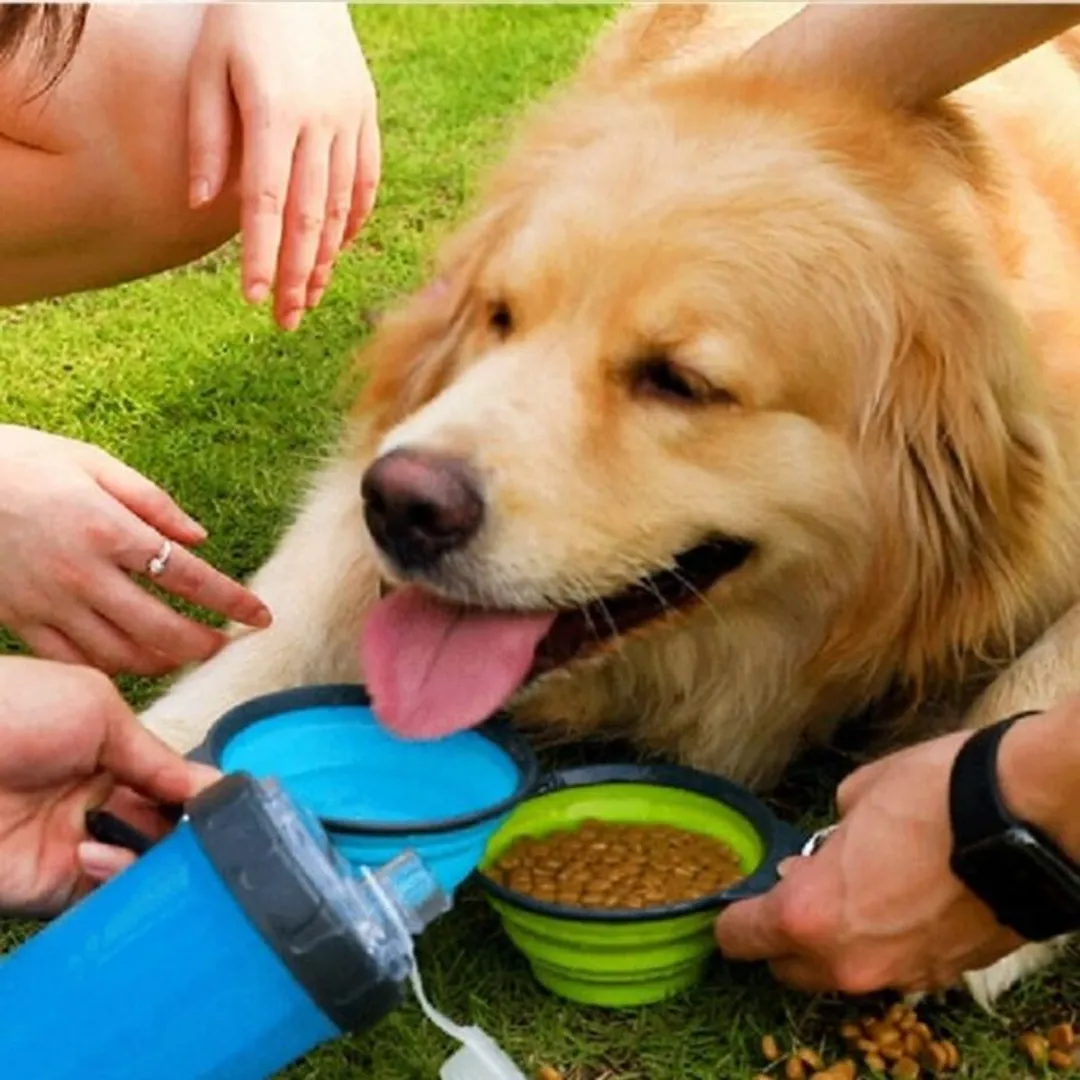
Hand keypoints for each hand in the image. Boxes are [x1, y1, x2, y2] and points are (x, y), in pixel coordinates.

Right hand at [0, 425, 269, 676]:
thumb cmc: (21, 461)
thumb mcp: (92, 461)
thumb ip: (152, 502)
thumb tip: (200, 537)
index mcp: (108, 529)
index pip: (189, 577)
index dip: (232, 601)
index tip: (262, 616)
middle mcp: (82, 574)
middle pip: (162, 630)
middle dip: (204, 644)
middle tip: (226, 644)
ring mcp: (49, 603)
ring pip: (120, 656)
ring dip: (163, 663)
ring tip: (185, 656)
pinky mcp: (19, 621)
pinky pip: (73, 661)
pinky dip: (109, 670)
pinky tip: (130, 663)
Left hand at [0, 656, 219, 916]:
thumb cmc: (10, 710)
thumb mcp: (99, 710)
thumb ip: (159, 757)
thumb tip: (215, 786)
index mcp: (109, 756)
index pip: (171, 784)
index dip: (201, 794)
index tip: (236, 802)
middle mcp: (96, 803)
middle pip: (164, 828)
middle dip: (189, 830)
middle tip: (208, 829)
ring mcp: (74, 846)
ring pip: (142, 865)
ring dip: (156, 857)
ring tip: (149, 840)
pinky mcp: (50, 888)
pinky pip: (103, 896)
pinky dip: (115, 882)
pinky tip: (98, 854)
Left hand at [187, 2, 380, 329]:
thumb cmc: (238, 22)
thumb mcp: (208, 68)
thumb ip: (207, 137)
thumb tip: (206, 206)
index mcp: (274, 111)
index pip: (267, 201)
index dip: (263, 254)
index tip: (255, 299)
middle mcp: (319, 121)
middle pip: (310, 215)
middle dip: (299, 273)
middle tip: (288, 321)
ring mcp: (349, 119)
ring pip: (342, 203)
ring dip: (327, 255)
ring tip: (313, 296)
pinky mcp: (366, 114)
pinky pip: (366, 178)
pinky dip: (354, 218)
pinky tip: (340, 249)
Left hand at [714, 730, 1023, 994]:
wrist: (1026, 821)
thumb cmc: (930, 796)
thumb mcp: (854, 797)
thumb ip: (824, 839)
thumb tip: (824, 856)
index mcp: (808, 913)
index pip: (741, 939)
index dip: (733, 919)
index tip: (739, 901)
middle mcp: (848, 960)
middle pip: (788, 968)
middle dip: (783, 937)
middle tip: (798, 894)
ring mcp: (900, 976)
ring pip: (844, 974)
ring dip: (837, 944)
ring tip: (857, 894)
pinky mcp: (945, 976)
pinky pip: (894, 970)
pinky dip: (885, 946)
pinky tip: (902, 903)